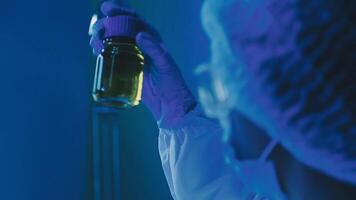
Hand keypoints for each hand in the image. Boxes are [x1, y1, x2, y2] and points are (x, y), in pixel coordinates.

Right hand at [89, 2, 195, 126]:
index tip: (107, 9)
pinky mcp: (126, 69)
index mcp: (152, 39)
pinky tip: (96, 52)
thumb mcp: (166, 65)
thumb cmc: (172, 83)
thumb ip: (155, 50)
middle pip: (120, 28)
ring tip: (94, 42)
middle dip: (106, 24)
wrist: (168, 104)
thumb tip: (140, 35)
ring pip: (114, 41)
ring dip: (101, 38)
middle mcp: (141, 45)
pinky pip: (112, 56)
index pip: (135, 20)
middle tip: (96, 29)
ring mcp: (132, 57)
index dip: (121, 11)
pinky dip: (103, 52)